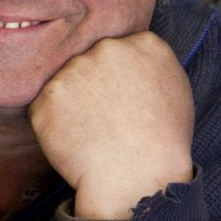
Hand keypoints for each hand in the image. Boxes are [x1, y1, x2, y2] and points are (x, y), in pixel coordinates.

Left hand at [29, 30, 195, 218]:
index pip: (121, 50)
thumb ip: (149, 66)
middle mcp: (107, 49)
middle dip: (91, 86)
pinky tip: (75, 140)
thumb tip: (131, 61)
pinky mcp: (48, 95)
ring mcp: (74, 70)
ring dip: (71, 104)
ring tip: (92, 133)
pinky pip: (45, 107)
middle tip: (104, 119)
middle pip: (90, 61)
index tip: (122, 100)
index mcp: (144, 43)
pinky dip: (54, 124)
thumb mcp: (175, 91)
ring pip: (65, 83)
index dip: (118, 78)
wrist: (136, 177)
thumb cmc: (162, 142)